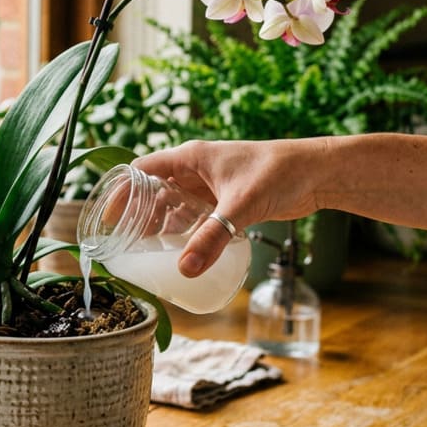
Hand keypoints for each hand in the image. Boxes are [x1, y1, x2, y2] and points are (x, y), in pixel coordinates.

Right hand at [134, 139, 322, 276]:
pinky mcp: (227, 198)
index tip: (109, 218)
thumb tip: (184, 270)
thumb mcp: (239, 207)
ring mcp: (211, 183)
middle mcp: (196, 168)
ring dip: (161, 224)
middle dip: (139, 215)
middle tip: (126, 242)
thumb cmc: (279, 173)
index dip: (122, 192)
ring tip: (147, 250)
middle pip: (154, 189)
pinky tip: (181, 248)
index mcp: (190, 157)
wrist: (317, 172)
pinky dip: (185, 229)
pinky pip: (195, 214)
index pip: (141, 170)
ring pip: (174, 203)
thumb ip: (211, 238)